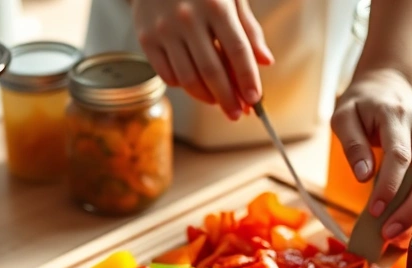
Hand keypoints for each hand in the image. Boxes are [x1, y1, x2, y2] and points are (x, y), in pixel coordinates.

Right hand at [131, 0, 273, 119]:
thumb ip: (248, 28)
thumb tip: (266, 61)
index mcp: (216, 5)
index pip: (237, 51)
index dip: (248, 79)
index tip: (255, 100)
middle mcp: (188, 19)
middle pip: (212, 71)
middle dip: (228, 98)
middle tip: (237, 114)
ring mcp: (164, 30)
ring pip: (188, 78)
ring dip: (206, 97)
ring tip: (218, 102)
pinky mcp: (146, 39)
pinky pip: (167, 75)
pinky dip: (183, 86)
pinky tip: (195, 85)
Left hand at [331, 68, 411, 238]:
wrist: (387, 82)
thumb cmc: (361, 103)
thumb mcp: (344, 116)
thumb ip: (352, 145)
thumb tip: (365, 177)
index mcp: (397, 116)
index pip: (400, 156)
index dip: (389, 187)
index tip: (374, 212)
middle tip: (389, 231)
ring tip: (402, 231)